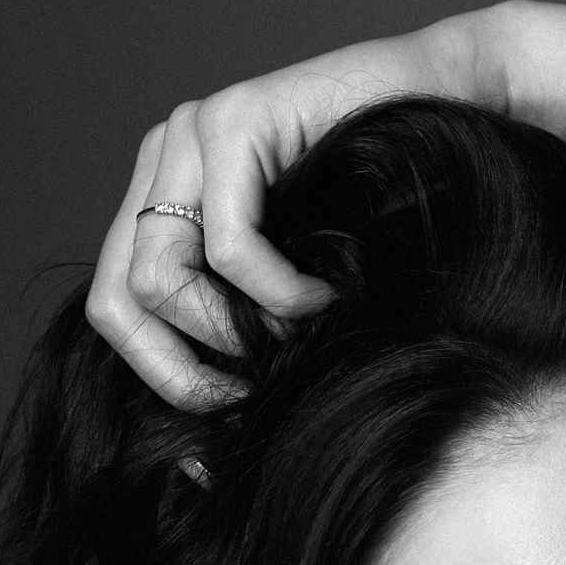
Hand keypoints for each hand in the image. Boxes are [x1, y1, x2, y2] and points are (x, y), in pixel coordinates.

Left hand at [86, 14, 491, 410]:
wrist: (451, 115)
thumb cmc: (390, 218)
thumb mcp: (298, 290)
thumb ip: (245, 333)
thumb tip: (203, 449)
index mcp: (166, 201)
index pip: (114, 306)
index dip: (164, 376)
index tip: (236, 405)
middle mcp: (164, 163)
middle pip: (121, 299)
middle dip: (189, 368)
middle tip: (261, 386)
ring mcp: (190, 136)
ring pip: (162, 277)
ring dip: (241, 330)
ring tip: (305, 329)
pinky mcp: (234, 123)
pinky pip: (230, 246)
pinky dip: (282, 293)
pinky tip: (326, 294)